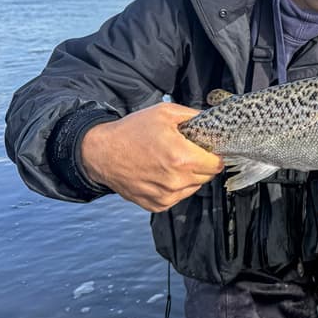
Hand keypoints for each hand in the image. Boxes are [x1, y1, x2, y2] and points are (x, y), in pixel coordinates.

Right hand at [80, 102, 223, 212]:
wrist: (101, 153)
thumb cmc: (131, 132)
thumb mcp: (165, 113)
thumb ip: (193, 116)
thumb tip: (212, 122)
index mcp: (182, 158)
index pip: (217, 164)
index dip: (215, 155)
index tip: (208, 149)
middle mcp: (176, 181)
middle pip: (207, 176)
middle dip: (202, 164)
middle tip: (186, 152)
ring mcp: (166, 196)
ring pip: (193, 187)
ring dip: (189, 176)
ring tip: (170, 161)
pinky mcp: (156, 205)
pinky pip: (178, 196)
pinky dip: (175, 186)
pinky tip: (162, 173)